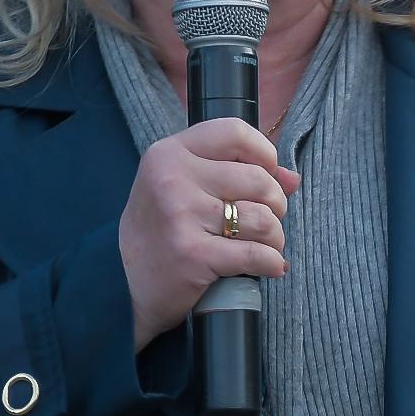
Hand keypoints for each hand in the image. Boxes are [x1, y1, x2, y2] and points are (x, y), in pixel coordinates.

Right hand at [119, 119, 298, 348]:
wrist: (122, 283)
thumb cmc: (160, 231)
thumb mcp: (183, 188)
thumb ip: (234, 173)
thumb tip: (292, 178)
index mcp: (169, 153)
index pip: (235, 132)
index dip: (264, 153)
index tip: (267, 175)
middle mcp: (173, 179)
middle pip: (259, 179)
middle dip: (276, 204)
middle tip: (265, 221)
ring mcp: (181, 216)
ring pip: (263, 218)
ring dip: (275, 237)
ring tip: (265, 246)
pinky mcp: (193, 255)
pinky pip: (257, 255)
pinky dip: (272, 263)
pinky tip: (269, 267)